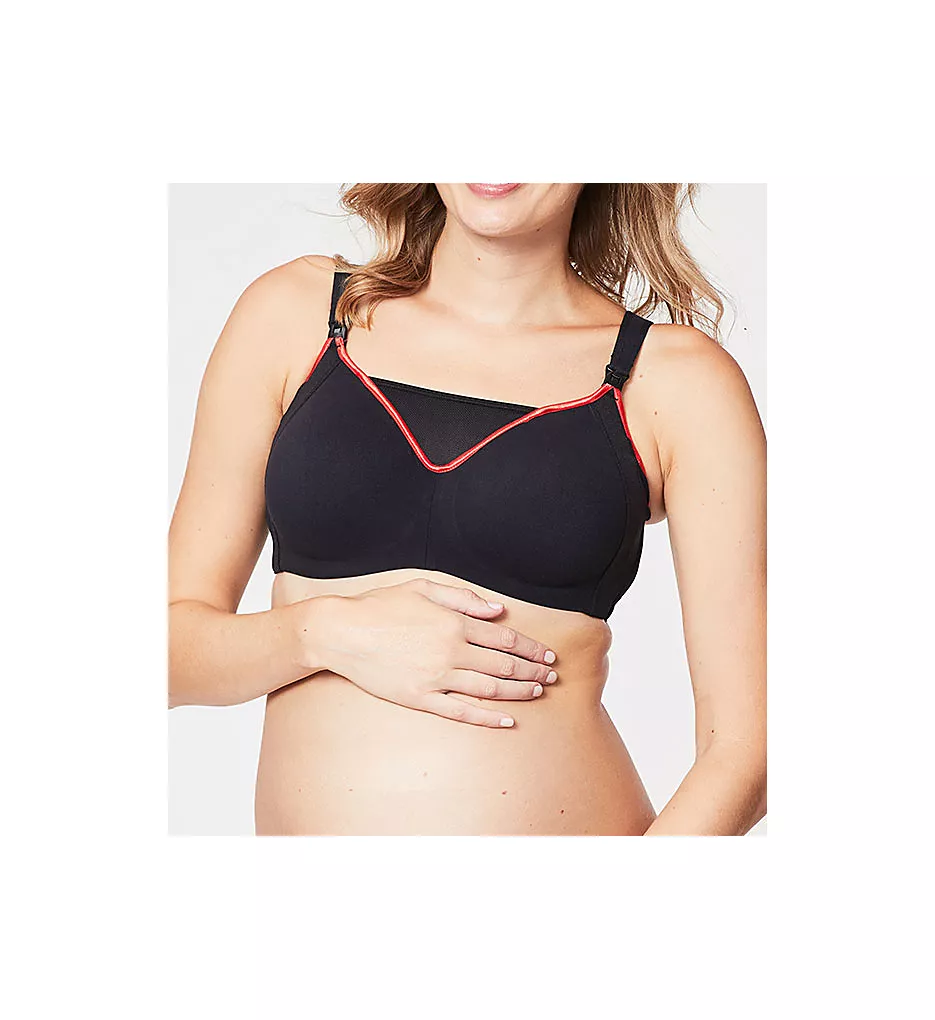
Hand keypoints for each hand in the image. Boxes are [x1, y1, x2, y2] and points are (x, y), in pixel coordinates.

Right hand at [308, 578, 558, 726]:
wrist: (343, 633)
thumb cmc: (381, 606)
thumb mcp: (424, 589)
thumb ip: (464, 598)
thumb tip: (498, 610)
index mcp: (454, 623)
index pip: (505, 639)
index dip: (531, 649)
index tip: (547, 655)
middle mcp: (451, 651)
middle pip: (504, 666)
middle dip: (533, 672)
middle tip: (551, 677)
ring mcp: (436, 677)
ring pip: (489, 689)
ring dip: (518, 692)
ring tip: (536, 693)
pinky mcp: (421, 698)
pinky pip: (461, 711)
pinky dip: (487, 717)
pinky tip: (506, 721)